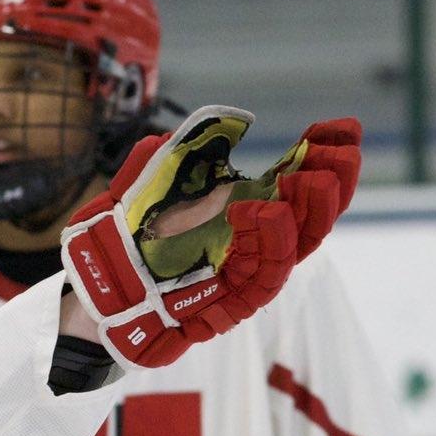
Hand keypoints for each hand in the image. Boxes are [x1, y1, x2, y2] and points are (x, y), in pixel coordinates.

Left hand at [59, 108, 360, 366]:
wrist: (91, 299)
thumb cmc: (120, 249)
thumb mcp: (134, 195)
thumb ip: (161, 162)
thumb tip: (198, 129)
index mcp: (239, 215)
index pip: (292, 183)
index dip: (319, 157)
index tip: (341, 128)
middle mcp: (251, 246)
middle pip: (309, 216)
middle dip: (333, 183)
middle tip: (344, 153)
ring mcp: (242, 278)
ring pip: (294, 247)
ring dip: (309, 212)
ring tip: (312, 179)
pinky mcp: (229, 308)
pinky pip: (261, 278)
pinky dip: (267, 243)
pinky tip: (263, 210)